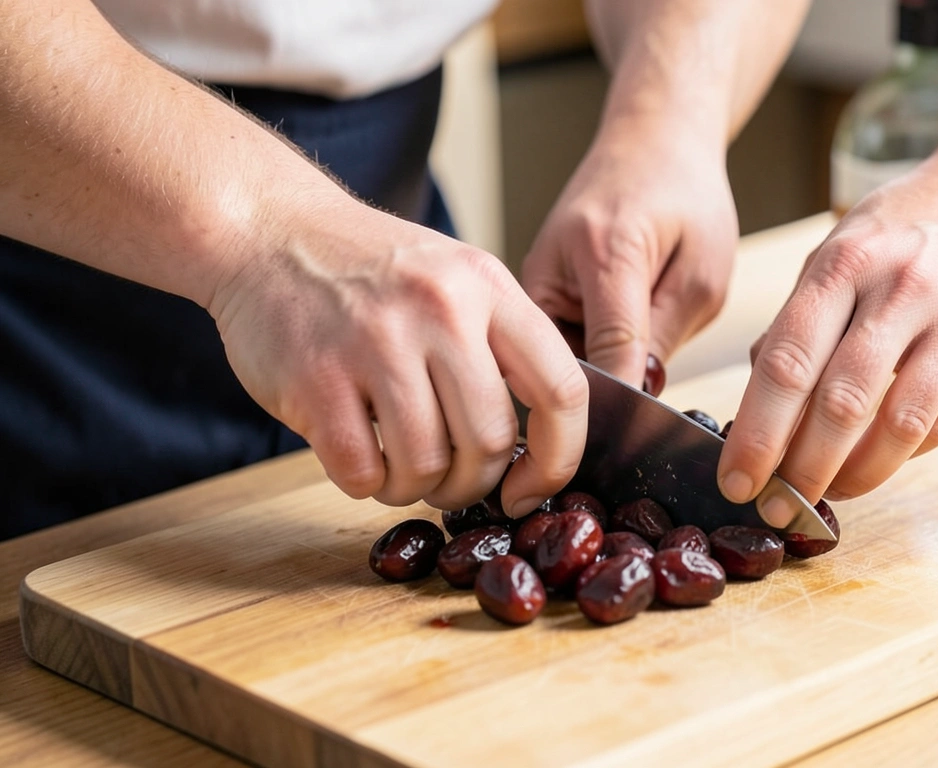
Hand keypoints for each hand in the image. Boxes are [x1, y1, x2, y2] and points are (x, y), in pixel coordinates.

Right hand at [206, 198, 587, 515]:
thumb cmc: (369, 268)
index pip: (563, 390)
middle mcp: (441, 310)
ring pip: (427, 466)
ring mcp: (376, 342)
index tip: (531, 488)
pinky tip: (360, 457)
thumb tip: (541, 445)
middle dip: (473, 483)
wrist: (267, 230)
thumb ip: (501, 345)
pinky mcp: (315, 379)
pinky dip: (366, 483)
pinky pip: (361, 471)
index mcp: (489, 287)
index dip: (558, 459)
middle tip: (451, 482)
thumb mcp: (456, 277)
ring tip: (400, 468)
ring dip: (416, 488)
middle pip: (491, 441)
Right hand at [521, 125, 737, 386]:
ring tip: (628, 361)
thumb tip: (639, 398)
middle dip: (601, 395)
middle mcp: (553, 265)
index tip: (641, 438)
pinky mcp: (531, 288)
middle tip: (638, 410)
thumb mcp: (701, 272)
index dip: (630, 402)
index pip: (610, 352)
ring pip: (551, 362)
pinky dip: (583, 354)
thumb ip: (667, 335)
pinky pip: (552, 344)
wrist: (648, 142)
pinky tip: (614, 341)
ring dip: (590, 375)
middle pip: (564, 365)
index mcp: (605, 250)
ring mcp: (533, 278)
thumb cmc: (684, 196)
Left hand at [717, 151, 937, 523]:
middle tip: (774, 505)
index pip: (787, 362)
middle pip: (840, 402)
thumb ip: (798, 320)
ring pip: (898, 424)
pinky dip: (903, 454)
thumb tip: (757, 397)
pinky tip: (876, 463)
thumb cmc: (904, 226)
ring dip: (856, 475)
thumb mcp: (838, 247)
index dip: (757, 432)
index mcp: (843, 263)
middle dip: (800, 468)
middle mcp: (899, 289)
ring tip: (826, 495)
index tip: (736, 478)